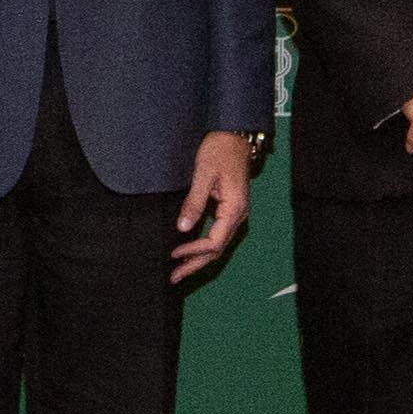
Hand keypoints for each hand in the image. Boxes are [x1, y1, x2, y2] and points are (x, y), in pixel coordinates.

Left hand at [171, 132, 258, 281]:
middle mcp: (238, 216)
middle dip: (195, 264)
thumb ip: (194, 202)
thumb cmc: (221, 151)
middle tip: (174, 277)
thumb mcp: (204, 174)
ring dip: (198, 259)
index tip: (173, 254)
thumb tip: (183, 228)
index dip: (193, 251)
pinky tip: (188, 251)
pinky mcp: (229, 210)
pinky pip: (217, 235)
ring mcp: (235, 214)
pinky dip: (202, 247)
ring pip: (218, 245)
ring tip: (179, 271)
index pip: (214, 242)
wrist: (235, 136)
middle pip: (217, 250)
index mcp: (235, 209)